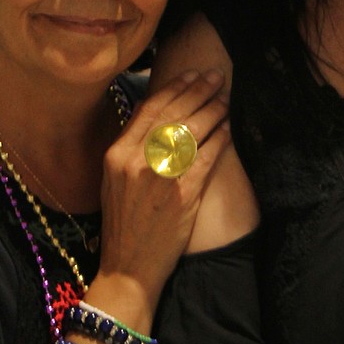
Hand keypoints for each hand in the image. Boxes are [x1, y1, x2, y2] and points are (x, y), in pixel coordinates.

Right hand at [98, 69, 229, 302]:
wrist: (128, 268)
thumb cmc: (123, 225)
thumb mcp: (114, 181)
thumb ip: (131, 148)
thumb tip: (154, 114)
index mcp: (117, 154)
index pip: (150, 109)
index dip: (174, 88)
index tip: (191, 75)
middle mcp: (136, 160)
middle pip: (174, 113)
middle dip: (199, 90)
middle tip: (216, 78)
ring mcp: (161, 176)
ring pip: (194, 130)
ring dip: (214, 110)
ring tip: (226, 100)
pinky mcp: (184, 194)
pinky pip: (208, 156)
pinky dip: (221, 139)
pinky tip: (229, 129)